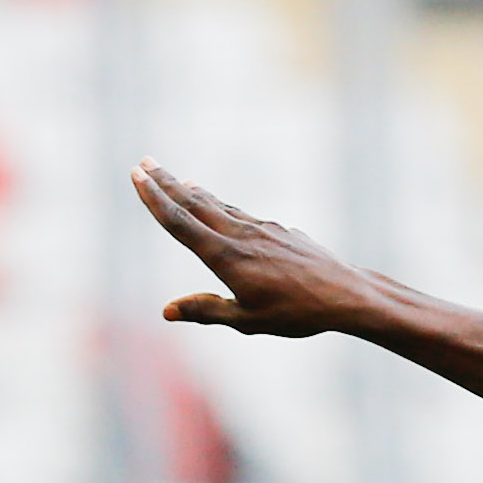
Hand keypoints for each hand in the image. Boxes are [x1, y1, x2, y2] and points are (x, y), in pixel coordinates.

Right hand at [136, 164, 383, 337]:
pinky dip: (222, 205)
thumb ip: (208, 311)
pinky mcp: (279, 231)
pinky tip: (218, 205)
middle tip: (144, 161)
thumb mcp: (248, 321)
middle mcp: (240, 236)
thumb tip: (167, 311)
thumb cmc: (298, 313)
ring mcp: (262, 229)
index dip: (154, 199)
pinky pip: (241, 214)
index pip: (180, 223)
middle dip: (166, 183)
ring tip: (175, 179)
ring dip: (193, 192)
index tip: (136, 175)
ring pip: (219, 206)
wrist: (347, 294)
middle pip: (195, 204)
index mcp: (227, 257)